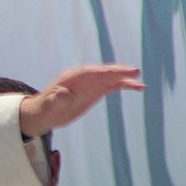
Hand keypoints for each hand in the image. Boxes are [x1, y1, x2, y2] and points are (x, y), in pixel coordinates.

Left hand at [19, 64, 143, 137]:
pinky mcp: (96, 91)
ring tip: (140, 82)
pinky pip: (113, 86)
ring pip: (111, 78)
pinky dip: (125, 86)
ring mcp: (91, 84)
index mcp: (71, 78)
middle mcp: (83, 78)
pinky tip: (139, 87)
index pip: (89, 72)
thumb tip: (64, 93)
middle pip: (103, 73)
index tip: (116, 72)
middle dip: (118, 72)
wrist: (45, 113)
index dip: (103, 72)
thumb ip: (56, 99)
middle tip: (135, 72)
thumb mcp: (48, 106)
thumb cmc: (44, 109)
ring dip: (125, 79)